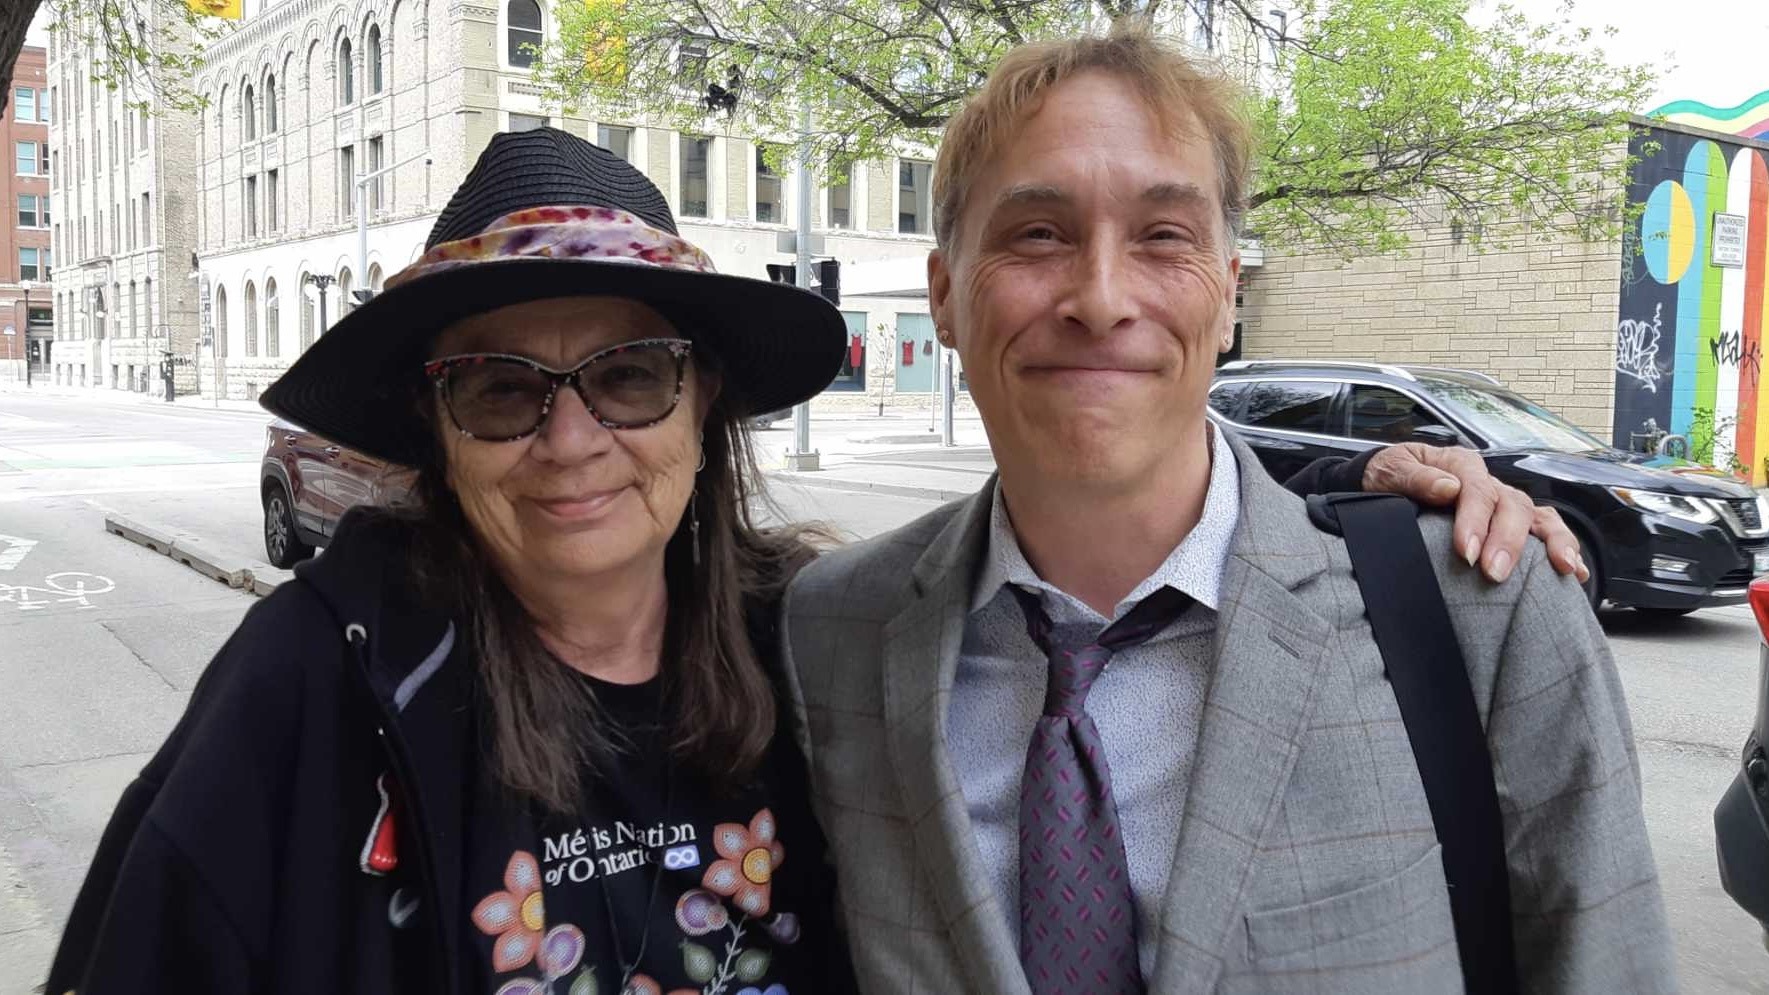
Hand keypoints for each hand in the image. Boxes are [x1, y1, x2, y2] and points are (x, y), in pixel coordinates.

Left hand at [1363, 443, 1587, 584]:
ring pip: (1538, 516)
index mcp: (1460, 464)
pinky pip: (1544, 529)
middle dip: (1507, 540)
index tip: (1465, 552)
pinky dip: (1563, 547)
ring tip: (1561, 569)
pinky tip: (1574, 572)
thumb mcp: (1390, 470)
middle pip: (1512, 505)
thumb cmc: (1387, 477)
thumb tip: (1448, 488)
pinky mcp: (1509, 521)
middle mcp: (1488, 481)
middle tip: (1494, 573)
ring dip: (1552, 542)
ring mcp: (1503, 501)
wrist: (1385, 481)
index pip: (1476, 490)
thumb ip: (1415, 477)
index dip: (1474, 521)